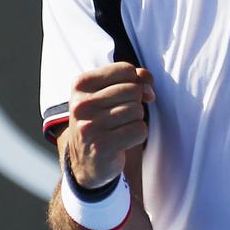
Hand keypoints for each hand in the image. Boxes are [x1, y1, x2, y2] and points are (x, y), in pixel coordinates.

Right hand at [65, 63, 154, 189]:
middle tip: (120, 116)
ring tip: (119, 128)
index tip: (126, 95)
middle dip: (135, 102)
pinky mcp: (102, 146)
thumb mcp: (108, 93)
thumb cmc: (101, 119)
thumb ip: (133, 79)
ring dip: (135, 119)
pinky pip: (140, 130)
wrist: (84, 160)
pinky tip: (123, 140)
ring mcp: (90, 126)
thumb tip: (148, 86)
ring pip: (137, 110)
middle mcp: (81, 104)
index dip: (134, 82)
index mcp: (80, 85)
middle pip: (133, 90)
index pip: (125, 70)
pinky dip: (138, 135)